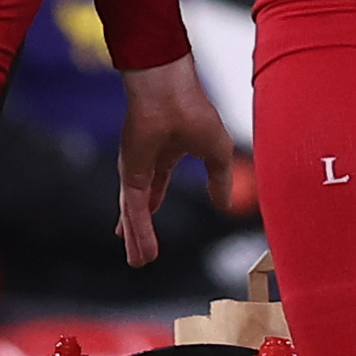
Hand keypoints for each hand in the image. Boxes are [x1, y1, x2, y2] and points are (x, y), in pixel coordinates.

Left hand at [115, 55, 240, 266]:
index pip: (158, 184)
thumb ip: (220, 180)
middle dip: (138, 228)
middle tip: (136, 250)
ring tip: (137, 262)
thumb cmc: (193, 110)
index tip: (151, 216)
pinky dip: (138, 234)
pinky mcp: (131, 178)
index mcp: (168, 152)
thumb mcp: (216, 151)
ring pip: (135, 214)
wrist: (169, 93)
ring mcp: (136, 171)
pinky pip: (134, 213)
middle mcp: (148, 164)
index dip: (155, 202)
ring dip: (137, 239)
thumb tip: (223, 205)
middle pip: (141, 204)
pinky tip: (142, 252)